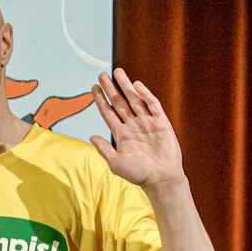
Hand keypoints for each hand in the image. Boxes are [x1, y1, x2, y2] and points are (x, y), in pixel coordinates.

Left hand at [89, 69, 184, 190]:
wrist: (160, 178)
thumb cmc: (138, 174)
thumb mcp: (116, 162)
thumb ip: (104, 149)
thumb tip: (91, 136)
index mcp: (121, 134)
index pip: (108, 113)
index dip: (101, 100)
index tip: (94, 88)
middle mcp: (133, 125)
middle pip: (120, 102)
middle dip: (111, 89)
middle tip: (102, 75)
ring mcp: (146, 122)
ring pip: (135, 100)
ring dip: (126, 86)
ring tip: (117, 72)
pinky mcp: (160, 122)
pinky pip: (152, 105)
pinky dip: (145, 95)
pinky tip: (136, 86)